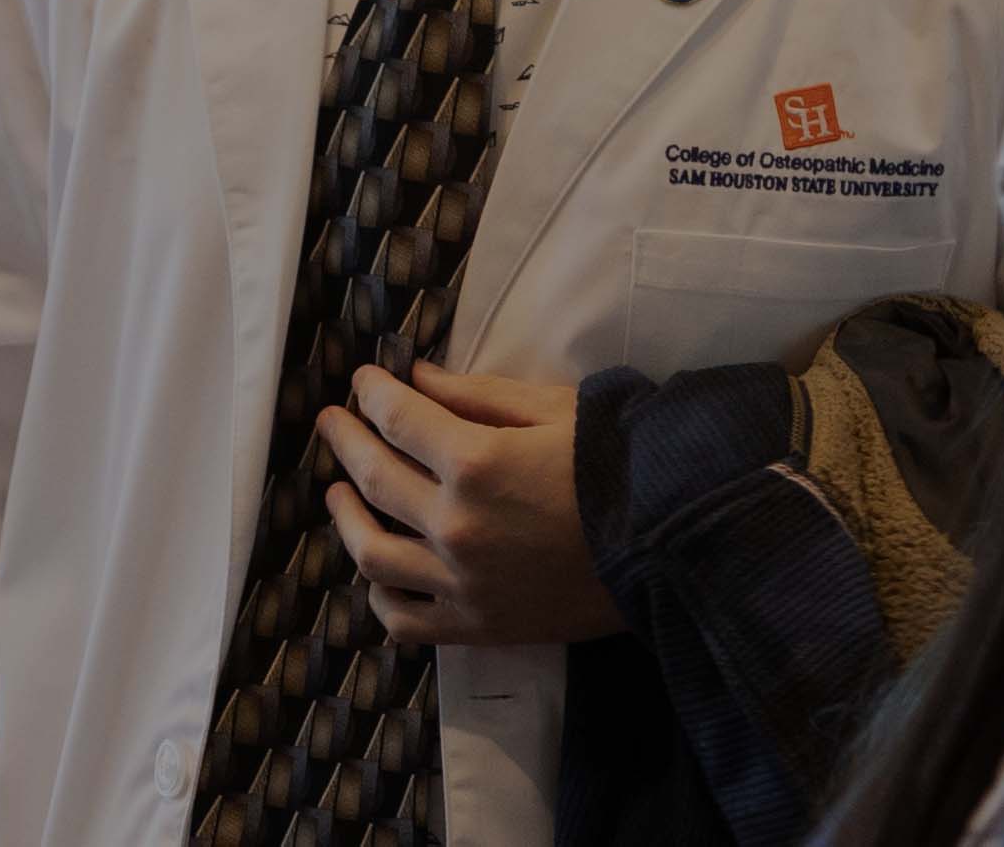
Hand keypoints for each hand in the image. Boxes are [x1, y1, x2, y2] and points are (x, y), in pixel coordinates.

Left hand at [316, 363, 623, 646]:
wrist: (671, 544)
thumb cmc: (617, 465)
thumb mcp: (551, 410)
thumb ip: (475, 395)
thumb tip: (414, 378)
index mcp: (476, 462)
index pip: (396, 418)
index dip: (371, 394)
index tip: (362, 382)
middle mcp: (457, 526)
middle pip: (374, 477)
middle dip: (346, 440)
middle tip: (333, 423)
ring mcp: (462, 582)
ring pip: (372, 551)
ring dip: (345, 516)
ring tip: (337, 493)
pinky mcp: (476, 626)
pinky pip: (404, 619)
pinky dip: (378, 595)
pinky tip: (375, 569)